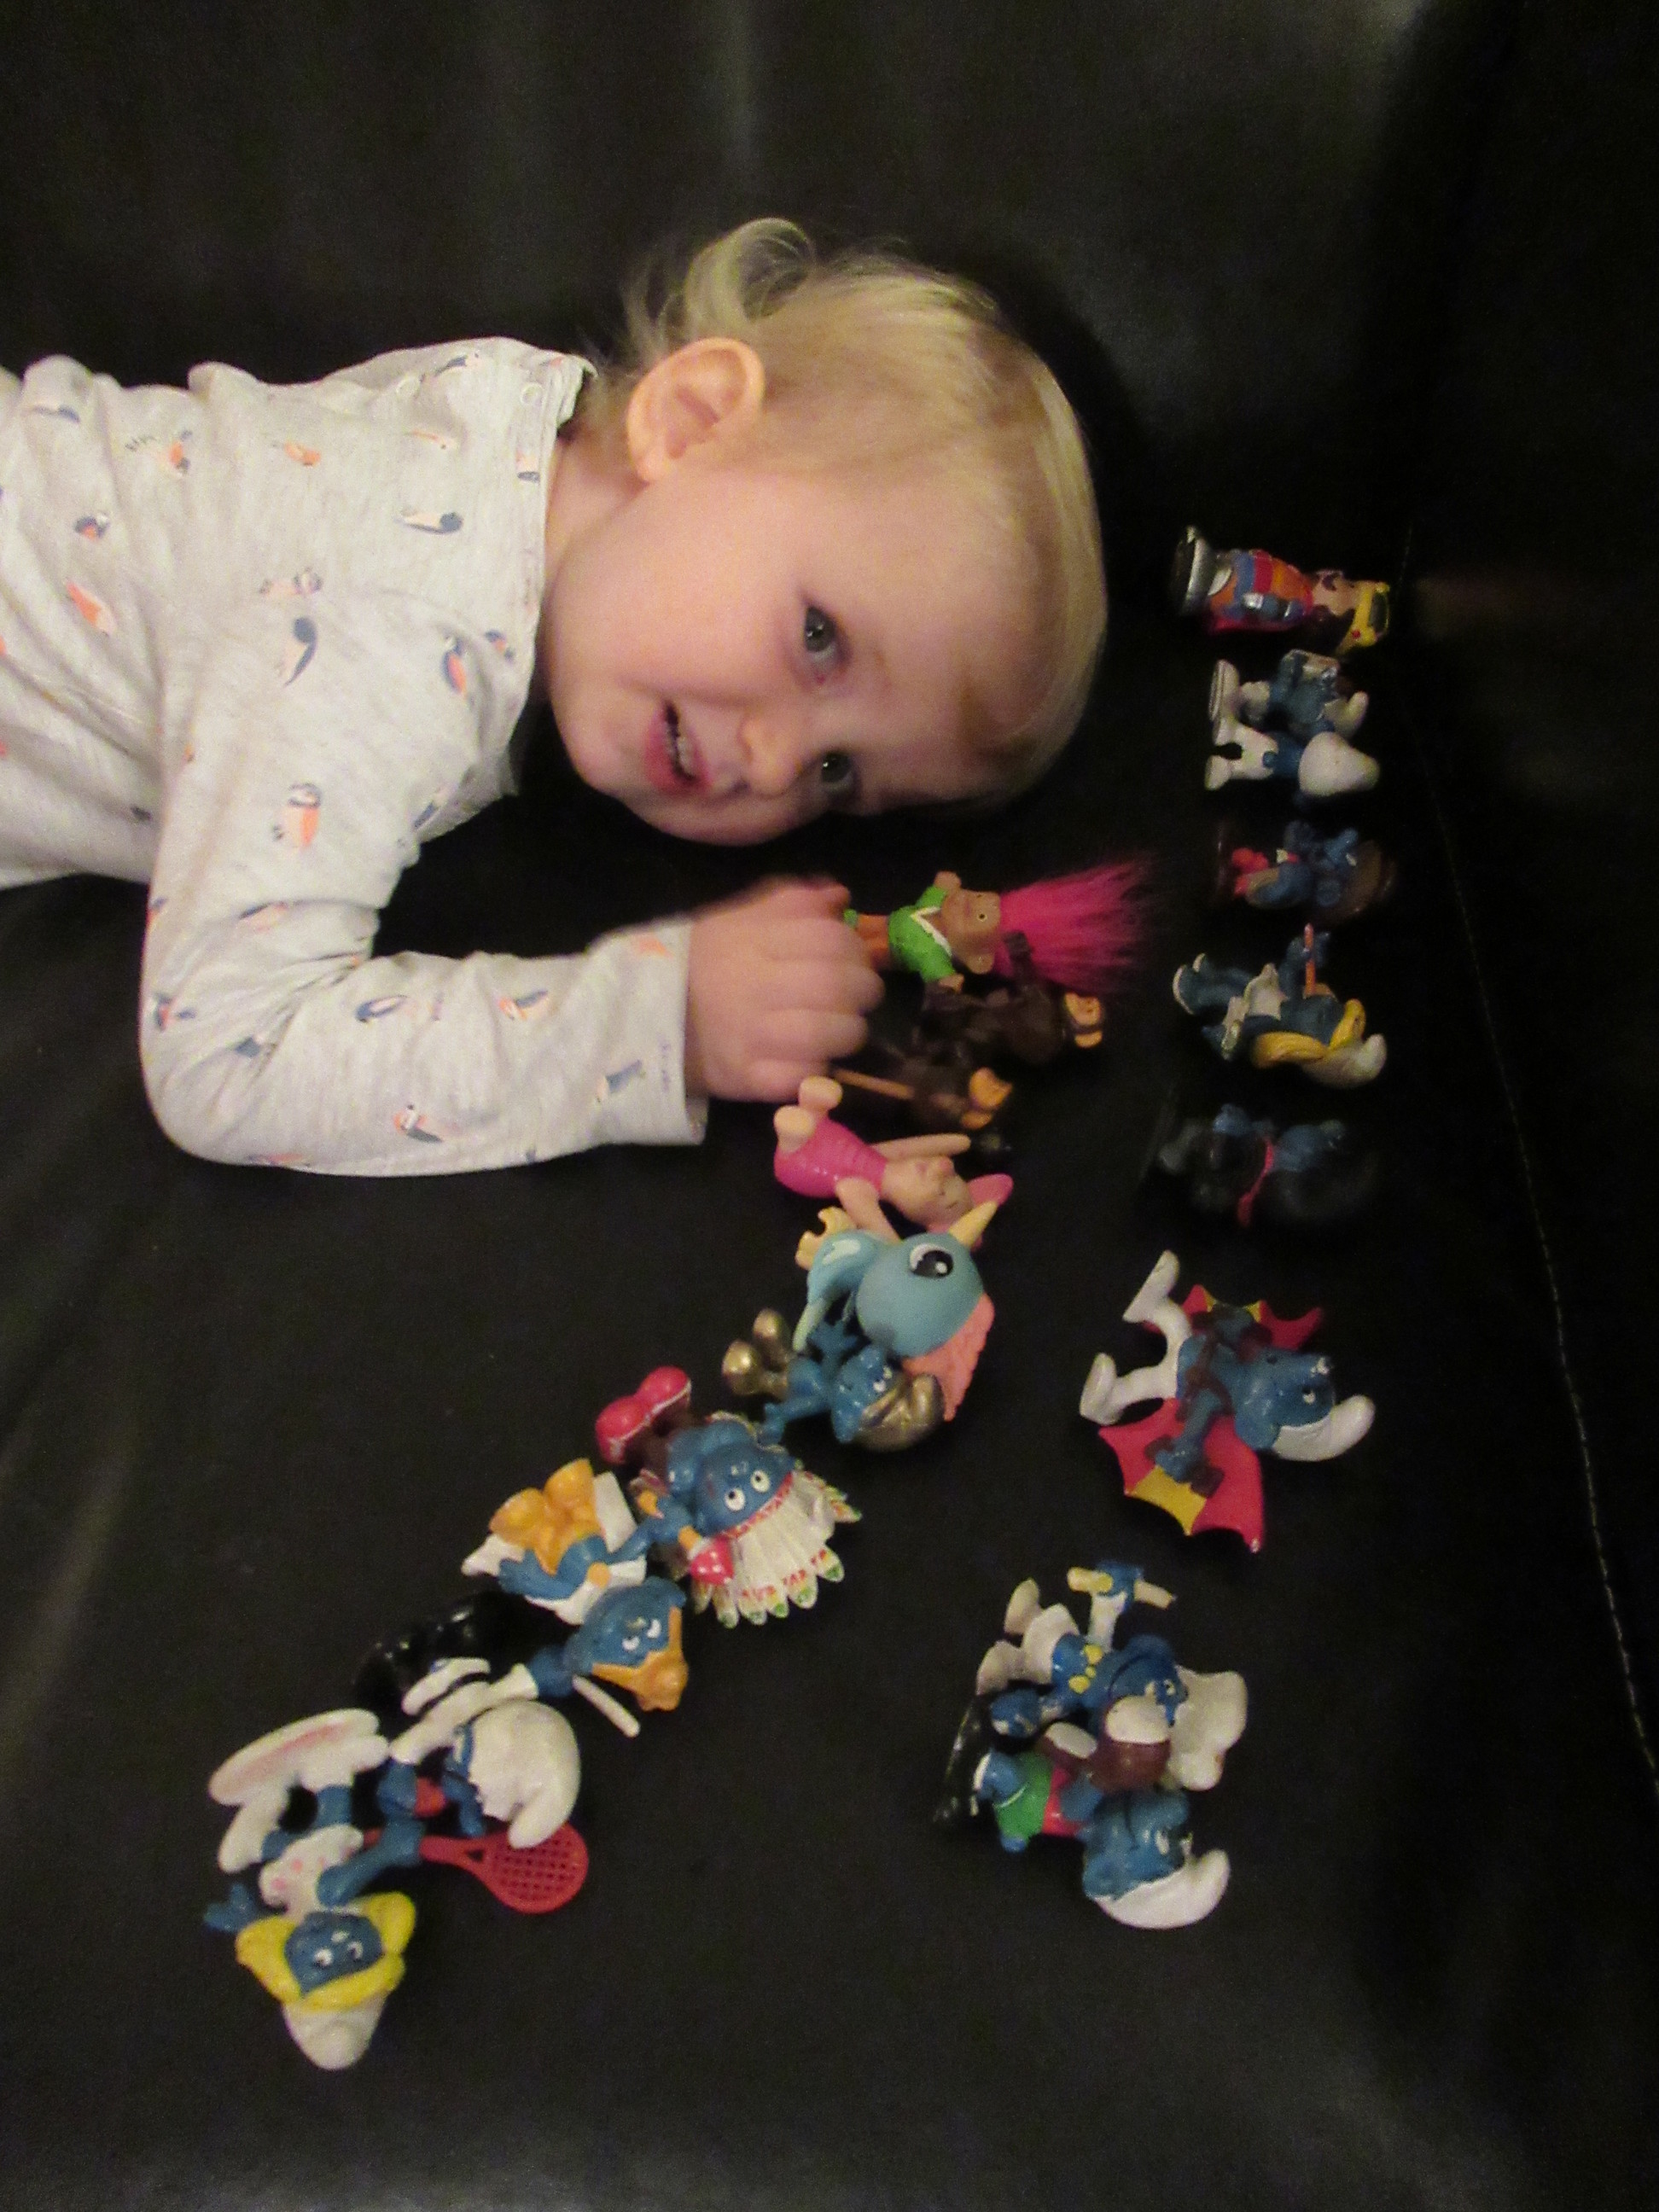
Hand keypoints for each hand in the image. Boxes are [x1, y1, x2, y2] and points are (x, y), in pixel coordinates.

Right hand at [685, 879, 882, 1100]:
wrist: (647, 1017)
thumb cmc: (704, 964)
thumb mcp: (738, 917)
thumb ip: (791, 901)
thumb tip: (839, 896)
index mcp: (756, 939)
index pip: (831, 938)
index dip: (855, 950)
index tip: (853, 960)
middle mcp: (756, 983)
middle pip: (840, 986)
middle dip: (864, 992)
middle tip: (857, 999)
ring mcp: (752, 1034)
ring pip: (832, 1034)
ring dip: (848, 1032)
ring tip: (837, 1031)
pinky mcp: (747, 1077)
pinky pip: (805, 1076)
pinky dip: (816, 1070)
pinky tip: (807, 1059)